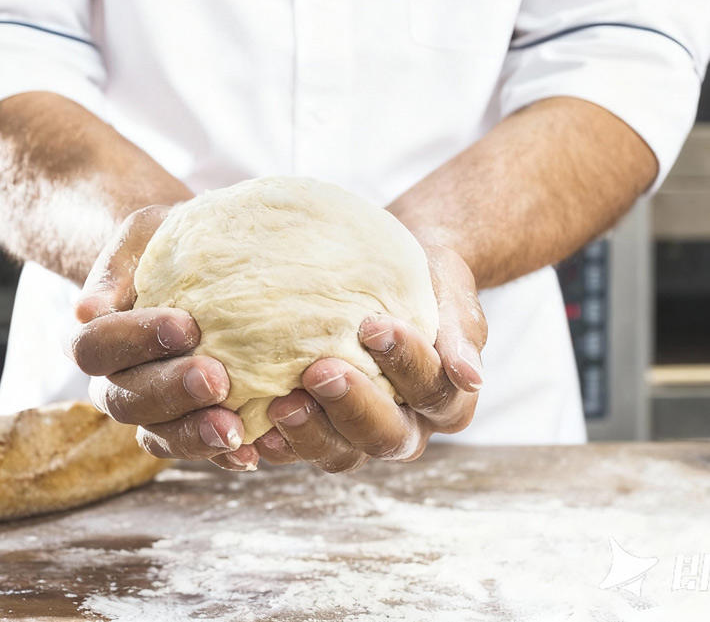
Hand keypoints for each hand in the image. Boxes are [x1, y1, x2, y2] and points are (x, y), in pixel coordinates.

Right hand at [68, 205, 259, 469]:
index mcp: (95, 332)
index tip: (187, 325)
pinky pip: (190, 448)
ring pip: (154, 434)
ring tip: (236, 430)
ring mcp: (146, 407)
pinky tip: (250, 453)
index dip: (135, 340)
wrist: (197, 262)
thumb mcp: (145, 231)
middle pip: (124, 398)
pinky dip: (218, 455)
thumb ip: (117, 262)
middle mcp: (112, 377)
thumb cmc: (168, 240)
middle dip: (170, 391)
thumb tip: (85, 309)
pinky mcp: (182, 423)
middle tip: (218, 379)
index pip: (95, 346)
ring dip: (193, 435)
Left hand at [254, 239, 486, 472]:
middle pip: (387, 436)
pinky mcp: (323, 430)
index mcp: (447, 398)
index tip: (373, 326)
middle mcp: (408, 425)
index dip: (405, 363)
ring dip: (311, 433)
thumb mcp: (449, 290)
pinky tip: (255, 428)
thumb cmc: (425, 278)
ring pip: (343, 454)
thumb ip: (459, 331)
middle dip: (352, 406)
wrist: (390, 274)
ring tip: (281, 405)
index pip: (433, 390)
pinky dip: (279, 445)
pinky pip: (301, 451)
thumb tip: (471, 378)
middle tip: (321, 371)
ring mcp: (361, 433)